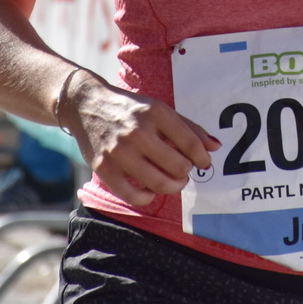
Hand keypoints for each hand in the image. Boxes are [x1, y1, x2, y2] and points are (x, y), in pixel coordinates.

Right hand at [65, 73, 217, 206]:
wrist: (86, 105)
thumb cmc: (130, 110)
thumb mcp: (160, 109)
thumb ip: (189, 128)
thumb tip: (216, 147)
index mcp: (156, 113)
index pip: (191, 144)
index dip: (202, 158)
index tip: (203, 163)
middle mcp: (138, 131)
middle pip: (178, 166)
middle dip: (186, 173)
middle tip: (182, 171)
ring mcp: (119, 151)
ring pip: (159, 183)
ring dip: (172, 187)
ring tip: (171, 181)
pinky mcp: (103, 167)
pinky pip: (132, 195)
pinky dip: (147, 198)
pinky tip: (150, 190)